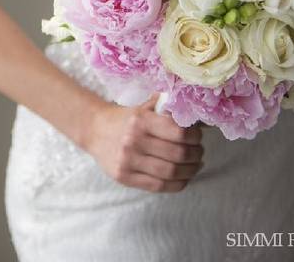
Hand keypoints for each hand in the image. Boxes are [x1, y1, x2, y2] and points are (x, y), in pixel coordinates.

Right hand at [83, 94, 203, 191]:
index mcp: (141, 120)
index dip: (195, 136)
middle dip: (196, 154)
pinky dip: (178, 183)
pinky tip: (183, 177)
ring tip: (194, 165)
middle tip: (199, 152)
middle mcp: (134, 141)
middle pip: (179, 154)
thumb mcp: (144, 107)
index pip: (179, 132)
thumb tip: (197, 117)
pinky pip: (159, 186)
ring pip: (171, 172)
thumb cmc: (125, 119)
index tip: (197, 137)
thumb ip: (167, 109)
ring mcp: (128, 161)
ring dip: (190, 170)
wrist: (94, 130)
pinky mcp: (125, 177)